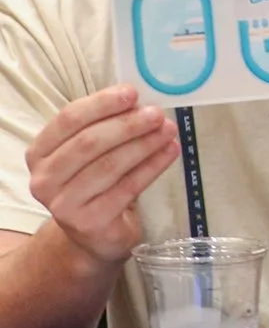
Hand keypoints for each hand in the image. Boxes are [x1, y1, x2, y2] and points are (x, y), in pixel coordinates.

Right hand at [25, 86, 178, 268]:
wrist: (92, 234)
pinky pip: (128, 187)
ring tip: (169, 130)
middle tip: (157, 114)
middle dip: (128, 125)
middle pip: (90, 142)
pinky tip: (170, 152)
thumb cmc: (93, 184)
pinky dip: (153, 166)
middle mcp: (44, 179)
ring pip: (111, 165)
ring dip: (144, 144)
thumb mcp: (88, 154)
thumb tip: (139, 101)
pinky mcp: (90, 222)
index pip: (68, 120)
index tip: (132, 93)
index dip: (101, 104)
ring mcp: (63, 204)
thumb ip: (103, 127)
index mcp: (39, 153)